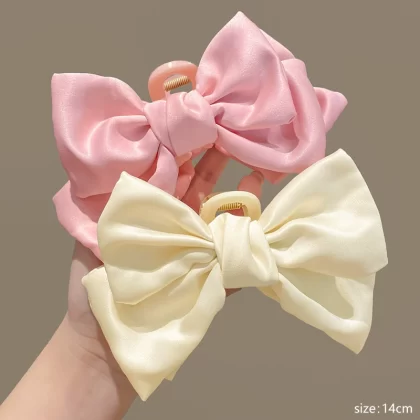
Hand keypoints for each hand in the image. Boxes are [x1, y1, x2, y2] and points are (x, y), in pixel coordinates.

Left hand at [66, 147, 263, 380]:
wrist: (105, 342)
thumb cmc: (93, 286)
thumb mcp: (93, 231)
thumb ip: (118, 197)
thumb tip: (143, 154)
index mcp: (149, 211)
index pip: (171, 172)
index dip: (186, 148)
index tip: (202, 124)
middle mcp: (174, 226)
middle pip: (200, 188)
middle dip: (218, 161)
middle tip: (236, 135)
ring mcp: (195, 251)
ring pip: (221, 217)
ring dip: (239, 195)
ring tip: (258, 168)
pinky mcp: (210, 277)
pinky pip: (233, 254)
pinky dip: (249, 239)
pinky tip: (261, 220)